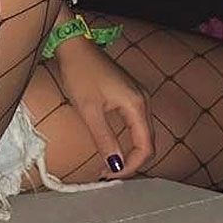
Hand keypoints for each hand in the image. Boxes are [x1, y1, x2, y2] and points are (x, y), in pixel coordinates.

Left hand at [53, 35, 155, 179]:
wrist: (75, 46)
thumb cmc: (80, 74)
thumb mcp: (89, 111)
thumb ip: (105, 140)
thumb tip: (115, 166)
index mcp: (137, 105)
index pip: (145, 147)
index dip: (130, 167)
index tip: (109, 175)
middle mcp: (143, 101)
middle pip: (148, 142)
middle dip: (131, 162)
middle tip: (107, 174)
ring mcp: (138, 96)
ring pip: (143, 134)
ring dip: (130, 152)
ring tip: (109, 164)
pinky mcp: (130, 94)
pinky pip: (136, 124)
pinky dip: (128, 140)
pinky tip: (113, 146)